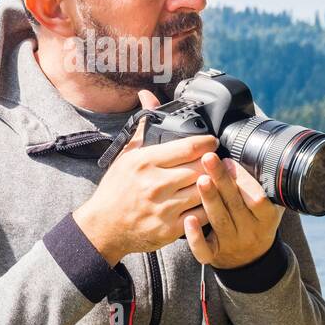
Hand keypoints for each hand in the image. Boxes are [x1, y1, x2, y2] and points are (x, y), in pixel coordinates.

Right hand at [72, 89, 216, 263]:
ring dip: (216, 185)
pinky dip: (210, 207)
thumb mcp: (127, 155)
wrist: (103, 227)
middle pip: (201, 168)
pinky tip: (212, 202)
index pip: (189, 147)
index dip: (208, 143)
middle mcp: (156, 184)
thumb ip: (144, 126)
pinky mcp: (170, 229)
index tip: (212, 143)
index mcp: (146, 161)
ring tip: (221, 179)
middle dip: (214, 163)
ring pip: (205, 191)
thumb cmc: (116, 189)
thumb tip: (148, 96)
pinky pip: (202, 215)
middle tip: (219, 161)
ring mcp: (164, 208)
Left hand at [184, 152, 284, 268]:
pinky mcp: (214, 254)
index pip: (258, 198)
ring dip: (209, 199)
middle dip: (222, 180)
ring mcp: (231, 244)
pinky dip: (195, 236)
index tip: (229, 160)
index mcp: (266, 218)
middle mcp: (250, 231)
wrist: (251, 260)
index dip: (244, 180)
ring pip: (219, 220)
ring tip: (200, 179)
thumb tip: (251, 153)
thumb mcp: (270, 206)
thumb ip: (263, 187)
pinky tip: (188, 219)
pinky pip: (204, 249)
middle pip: (235, 205)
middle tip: (209, 159)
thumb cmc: (257, 223)